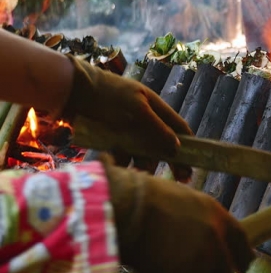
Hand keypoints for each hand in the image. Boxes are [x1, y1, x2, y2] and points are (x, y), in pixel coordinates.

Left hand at [62, 54, 192, 180]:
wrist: (72, 92)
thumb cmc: (109, 95)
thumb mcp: (137, 109)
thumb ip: (157, 128)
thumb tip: (178, 147)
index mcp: (156, 108)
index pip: (179, 128)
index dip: (188, 145)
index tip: (195, 163)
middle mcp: (145, 121)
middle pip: (164, 145)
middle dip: (172, 162)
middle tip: (181, 180)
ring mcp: (129, 131)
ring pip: (143, 154)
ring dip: (144, 166)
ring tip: (141, 177)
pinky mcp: (112, 139)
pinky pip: (123, 155)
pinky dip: (123, 163)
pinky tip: (120, 170)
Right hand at [101, 155, 254, 272]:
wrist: (127, 205)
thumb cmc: (143, 198)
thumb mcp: (182, 201)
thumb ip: (195, 222)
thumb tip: (191, 243)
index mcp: (216, 215)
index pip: (241, 243)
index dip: (242, 260)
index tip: (241, 271)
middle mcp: (214, 239)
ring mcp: (200, 261)